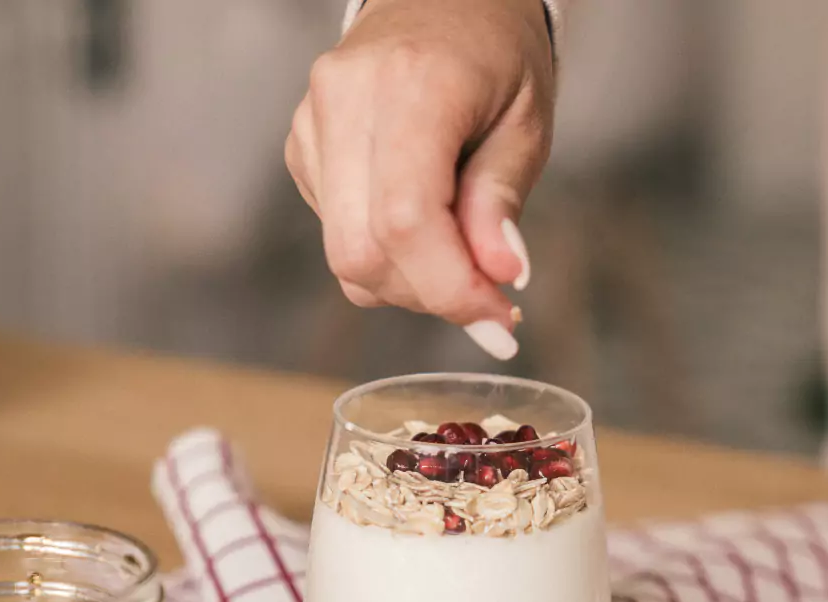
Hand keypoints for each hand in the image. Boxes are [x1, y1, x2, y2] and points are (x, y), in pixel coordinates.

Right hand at [285, 0, 554, 358]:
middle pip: (362, 252)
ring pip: (344, 254)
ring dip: (409, 281)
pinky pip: (337, 233)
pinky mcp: (301, 145)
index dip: (450, 289)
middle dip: (429, 295)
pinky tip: (423, 220)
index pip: (406, 221)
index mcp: (411, 85)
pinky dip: (387, 252)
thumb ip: (501, 200)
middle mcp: (345, 99)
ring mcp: (311, 122)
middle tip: (488, 300)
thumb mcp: (526, 122)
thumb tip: (498, 277)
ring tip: (462, 253)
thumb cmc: (495, 53)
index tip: (498, 321)